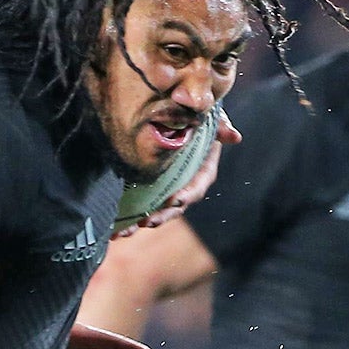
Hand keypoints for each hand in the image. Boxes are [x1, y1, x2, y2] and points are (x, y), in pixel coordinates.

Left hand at [113, 110, 240, 236]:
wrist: (179, 116)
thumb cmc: (199, 118)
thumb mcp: (211, 120)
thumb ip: (220, 128)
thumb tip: (234, 136)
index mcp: (201, 173)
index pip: (196, 188)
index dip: (186, 196)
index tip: (175, 200)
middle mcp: (184, 186)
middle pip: (175, 207)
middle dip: (161, 216)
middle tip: (147, 222)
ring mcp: (166, 190)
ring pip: (156, 212)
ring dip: (140, 223)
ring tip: (123, 233)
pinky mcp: (149, 190)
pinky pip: (139, 207)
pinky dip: (127, 219)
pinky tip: (113, 230)